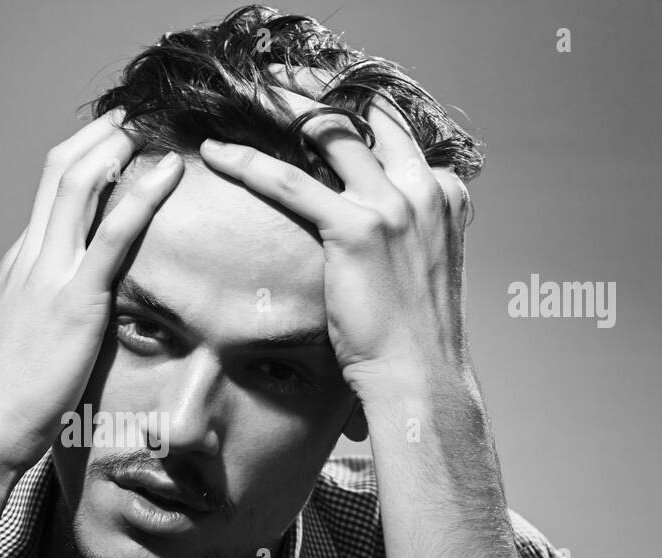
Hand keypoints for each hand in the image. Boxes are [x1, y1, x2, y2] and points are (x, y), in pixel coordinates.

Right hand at [0, 109, 184, 478]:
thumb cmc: (7, 396)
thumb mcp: (26, 337)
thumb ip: (49, 310)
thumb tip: (80, 307)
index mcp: (20, 265)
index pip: (48, 194)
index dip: (81, 158)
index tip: (110, 141)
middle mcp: (30, 257)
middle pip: (60, 172)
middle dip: (97, 136)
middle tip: (131, 116)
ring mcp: (50, 275)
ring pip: (80, 185)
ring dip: (117, 147)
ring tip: (150, 127)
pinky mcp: (75, 300)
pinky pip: (114, 233)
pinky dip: (144, 194)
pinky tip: (170, 172)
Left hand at [195, 71, 472, 400]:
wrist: (420, 375)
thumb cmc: (410, 336)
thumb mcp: (420, 268)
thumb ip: (404, 233)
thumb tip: (369, 231)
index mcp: (444, 194)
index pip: (395, 131)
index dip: (355, 109)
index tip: (318, 100)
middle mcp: (425, 189)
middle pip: (367, 114)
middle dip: (321, 88)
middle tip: (280, 78)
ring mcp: (394, 206)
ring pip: (329, 130)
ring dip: (283, 104)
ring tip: (249, 92)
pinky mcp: (357, 230)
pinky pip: (290, 183)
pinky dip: (249, 163)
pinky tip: (218, 155)